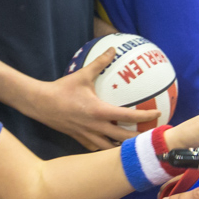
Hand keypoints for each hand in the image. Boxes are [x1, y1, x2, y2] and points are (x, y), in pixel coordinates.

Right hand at [28, 48, 156, 150]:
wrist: (40, 104)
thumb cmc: (62, 89)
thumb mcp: (83, 75)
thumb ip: (99, 63)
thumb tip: (113, 49)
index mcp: (99, 111)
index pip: (128, 116)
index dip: (145, 116)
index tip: (158, 115)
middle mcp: (96, 127)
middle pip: (124, 138)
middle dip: (138, 138)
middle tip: (151, 136)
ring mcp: (87, 135)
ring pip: (110, 147)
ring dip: (123, 147)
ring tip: (135, 145)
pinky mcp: (79, 139)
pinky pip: (97, 148)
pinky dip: (106, 148)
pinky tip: (111, 145)